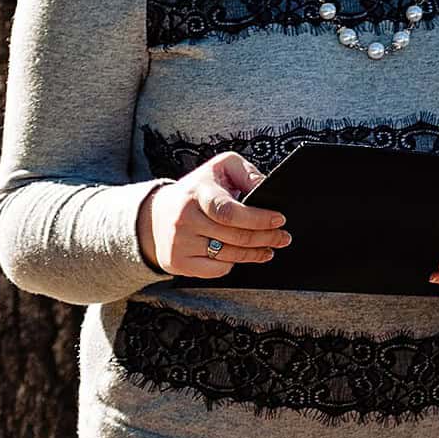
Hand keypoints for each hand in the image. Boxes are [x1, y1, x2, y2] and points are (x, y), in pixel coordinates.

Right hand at [139, 154, 288, 276]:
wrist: (155, 213)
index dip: (258, 218)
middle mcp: (184, 218)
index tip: (279, 219)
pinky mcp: (176, 262)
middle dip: (266, 237)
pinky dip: (232, 264)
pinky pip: (215, 270)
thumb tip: (266, 188)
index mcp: (197, 193)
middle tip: (283, 237)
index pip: (229, 211)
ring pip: (228, 255)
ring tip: (269, 248)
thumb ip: (246, 173)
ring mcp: (178, 242)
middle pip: (235, 236)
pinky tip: (240, 256)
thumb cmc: (198, 189)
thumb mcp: (220, 168)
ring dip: (255, 253)